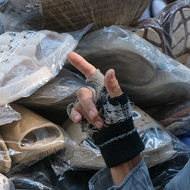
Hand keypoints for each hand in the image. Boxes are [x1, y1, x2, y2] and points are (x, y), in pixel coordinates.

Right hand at [66, 50, 144, 173]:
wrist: (116, 136)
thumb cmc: (120, 116)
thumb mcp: (119, 101)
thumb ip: (113, 87)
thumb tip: (111, 71)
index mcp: (101, 87)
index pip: (89, 72)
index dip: (79, 63)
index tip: (69, 54)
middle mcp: (92, 94)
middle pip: (83, 93)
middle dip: (88, 105)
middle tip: (96, 115)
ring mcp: (86, 105)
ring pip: (79, 105)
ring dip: (87, 114)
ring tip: (99, 123)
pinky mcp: (82, 115)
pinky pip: (74, 113)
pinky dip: (77, 117)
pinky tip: (80, 121)